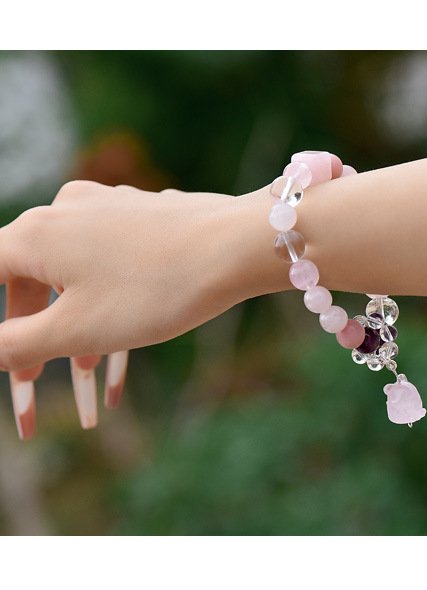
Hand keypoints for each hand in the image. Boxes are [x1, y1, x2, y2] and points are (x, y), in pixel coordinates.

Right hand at [0, 181, 272, 438]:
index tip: (9, 352)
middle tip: (35, 380)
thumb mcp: (76, 330)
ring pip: (74, 268)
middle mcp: (66, 208)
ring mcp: (109, 205)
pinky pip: (111, 257)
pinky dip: (108, 295)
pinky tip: (128, 327)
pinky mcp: (144, 213)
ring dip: (75, 318)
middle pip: (28, 273)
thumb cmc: (155, 290)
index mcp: (34, 233)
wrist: (237, 246)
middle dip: (31, 329)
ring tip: (92, 370)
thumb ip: (15, 344)